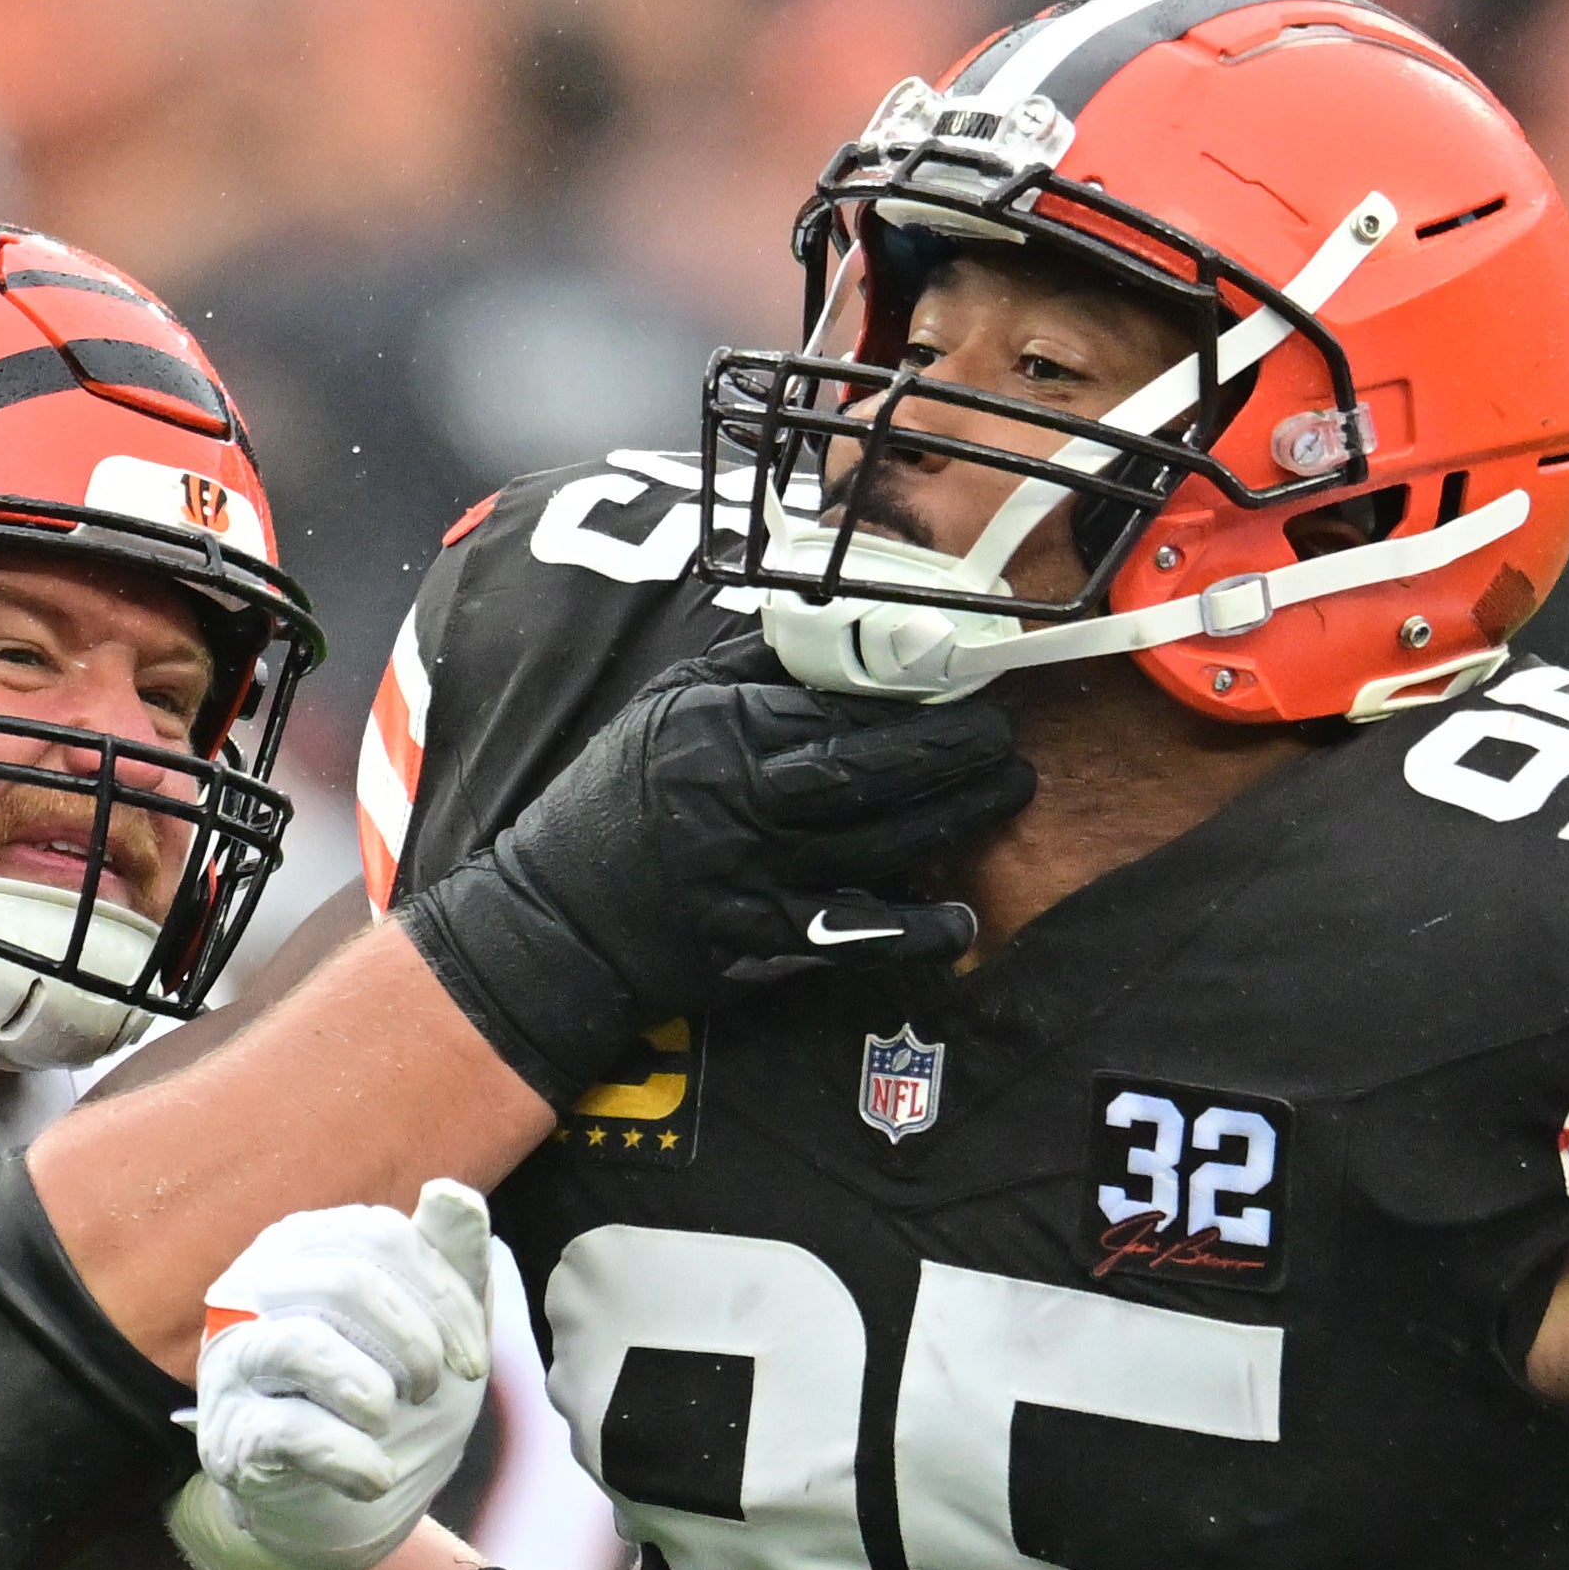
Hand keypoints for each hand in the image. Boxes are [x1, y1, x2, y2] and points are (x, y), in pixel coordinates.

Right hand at [168, 1181, 494, 1569]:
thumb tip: (451, 1191)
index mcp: (304, 1246)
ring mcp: (230, 1361)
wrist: (335, 1508)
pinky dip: (353, 1458)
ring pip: (303, 1345)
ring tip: (390, 1422)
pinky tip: (374, 1476)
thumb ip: (450, 1257)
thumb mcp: (437, 1328)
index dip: (444, 1300)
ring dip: (375, 1394)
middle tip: (429, 1393)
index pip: (381, 1237)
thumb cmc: (387, 1400)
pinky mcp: (224, 1434)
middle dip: (414, 1345)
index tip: (472, 1363)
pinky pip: (292, 1430)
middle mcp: (251, 1288)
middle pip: (346, 1282)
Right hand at [394, 649, 1035, 1104]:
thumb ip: (749, 670)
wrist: (558, 922)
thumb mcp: (665, 709)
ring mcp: (759, 882)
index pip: (838, 710)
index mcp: (721, 737)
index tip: (968, 681)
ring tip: (1010, 790)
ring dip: (955, 820)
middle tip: (1008, 737)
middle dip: (953, 754)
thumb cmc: (616, 802)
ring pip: (880, 848)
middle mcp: (744, 807)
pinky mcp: (766, 948)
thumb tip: (832, 621)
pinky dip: (913, 932)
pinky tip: (962, 920)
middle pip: (871, 776)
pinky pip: (856, 938)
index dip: (914, 699)